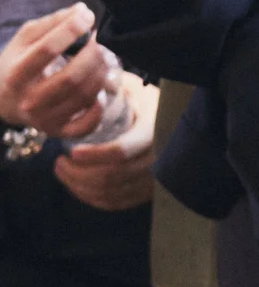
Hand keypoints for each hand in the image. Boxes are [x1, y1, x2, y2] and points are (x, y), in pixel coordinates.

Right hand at [0, 4, 121, 134]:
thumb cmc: (19, 62)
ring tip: (104, 59)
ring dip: (101, 74)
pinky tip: (101, 91)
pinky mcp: (58, 132)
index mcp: (16, 73)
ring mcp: (44, 119)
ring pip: (83, 97)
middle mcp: (28, 100)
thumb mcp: (26, 39)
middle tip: (102, 42)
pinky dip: (99, 107)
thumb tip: (82, 10)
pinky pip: (86, 125)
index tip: (87, 17)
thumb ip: (52, 23)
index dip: (70, 31)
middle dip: (93, 56)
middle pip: (70, 78)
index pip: (46, 50)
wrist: (3, 99)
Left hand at [54, 74, 157, 209]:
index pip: (121, 152)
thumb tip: (91, 83)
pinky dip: (93, 199)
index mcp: (152, 132)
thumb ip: (112, 86)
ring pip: (111, 194)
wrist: (172, 122)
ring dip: (80, 187)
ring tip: (63, 171)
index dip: (94, 155)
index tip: (71, 152)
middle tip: (58, 163)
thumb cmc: (145, 101)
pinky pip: (116, 203)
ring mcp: (153, 180)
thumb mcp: (132, 87)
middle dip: (78, 174)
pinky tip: (78, 186)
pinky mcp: (146, 193)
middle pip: (111, 177)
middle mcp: (156, 160)